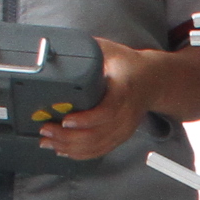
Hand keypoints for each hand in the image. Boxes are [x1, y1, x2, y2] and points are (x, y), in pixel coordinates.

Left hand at [46, 40, 161, 159]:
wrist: (153, 81)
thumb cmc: (129, 64)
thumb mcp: (111, 51)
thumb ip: (89, 49)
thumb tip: (60, 46)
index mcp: (124, 91)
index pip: (107, 112)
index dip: (85, 120)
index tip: (65, 120)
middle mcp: (126, 114)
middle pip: (97, 135)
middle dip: (68, 137)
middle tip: (46, 130)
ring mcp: (124, 128)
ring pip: (96, 146)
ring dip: (69, 147)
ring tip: (48, 141)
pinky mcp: (120, 136)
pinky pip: (99, 150)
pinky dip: (79, 154)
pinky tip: (63, 150)